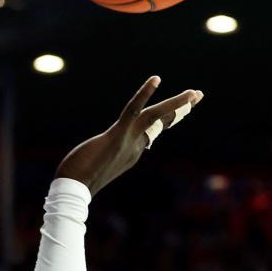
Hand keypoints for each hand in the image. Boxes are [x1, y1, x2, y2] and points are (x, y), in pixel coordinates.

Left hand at [55, 76, 201, 195]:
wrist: (73, 190)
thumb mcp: (96, 166)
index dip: (168, 118)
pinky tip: (156, 79)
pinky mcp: (116, 135)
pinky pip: (132, 111)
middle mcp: (134, 146)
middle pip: (161, 123)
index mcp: (132, 151)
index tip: (182, 109)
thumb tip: (102, 155)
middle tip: (198, 94)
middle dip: (180, 109)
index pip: (153, 131)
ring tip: (194, 93)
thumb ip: (104, 158)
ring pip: (155, 117)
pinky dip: (144, 94)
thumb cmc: (77, 179)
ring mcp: (127, 140)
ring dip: (175, 104)